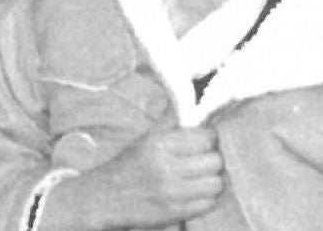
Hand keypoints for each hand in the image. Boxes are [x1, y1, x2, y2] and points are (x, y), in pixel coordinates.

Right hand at [48, 124, 222, 229]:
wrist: (106, 196)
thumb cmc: (129, 164)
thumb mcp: (145, 138)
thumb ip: (170, 124)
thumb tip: (194, 109)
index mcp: (160, 144)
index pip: (205, 138)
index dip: (209, 138)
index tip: (204, 140)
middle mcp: (167, 167)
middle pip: (215, 161)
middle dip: (212, 159)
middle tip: (203, 160)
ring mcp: (173, 193)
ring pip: (216, 184)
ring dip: (212, 180)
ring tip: (201, 178)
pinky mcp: (176, 213)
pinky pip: (208, 203)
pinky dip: (205, 198)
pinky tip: (194, 193)